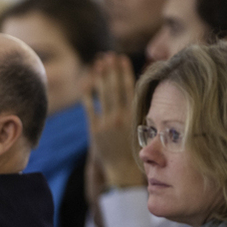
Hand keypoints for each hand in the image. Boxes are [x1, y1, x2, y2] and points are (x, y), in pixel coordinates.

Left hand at [82, 53, 143, 190]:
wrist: (122, 171)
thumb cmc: (133, 149)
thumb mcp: (141, 128)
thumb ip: (138, 111)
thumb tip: (140, 93)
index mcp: (134, 116)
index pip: (129, 88)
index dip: (124, 72)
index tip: (122, 59)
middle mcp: (120, 117)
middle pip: (115, 87)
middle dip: (112, 70)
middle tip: (108, 56)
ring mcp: (106, 123)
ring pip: (103, 94)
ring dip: (100, 77)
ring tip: (98, 62)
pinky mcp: (94, 129)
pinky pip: (89, 107)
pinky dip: (87, 94)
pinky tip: (85, 82)